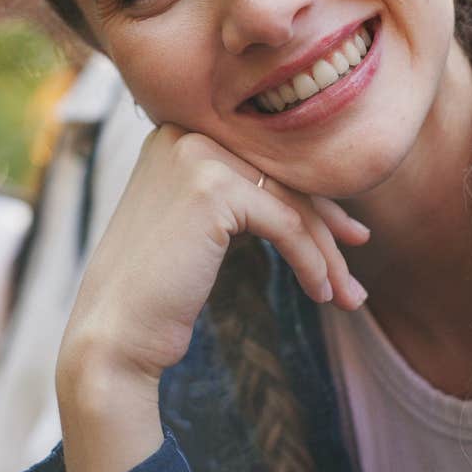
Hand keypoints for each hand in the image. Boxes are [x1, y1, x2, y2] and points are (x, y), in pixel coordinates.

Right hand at [56, 123, 368, 471]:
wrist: (114, 338)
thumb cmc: (160, 288)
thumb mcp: (205, 224)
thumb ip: (246, 195)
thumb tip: (320, 199)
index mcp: (180, 135)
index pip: (266, 164)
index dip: (313, 200)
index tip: (348, 234)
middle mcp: (185, 133)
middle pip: (282, 179)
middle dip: (328, 226)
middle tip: (357, 260)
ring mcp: (197, 155)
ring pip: (292, 202)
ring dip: (326, 253)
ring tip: (348, 295)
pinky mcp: (212, 187)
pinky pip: (287, 224)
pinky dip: (311, 261)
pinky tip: (320, 292)